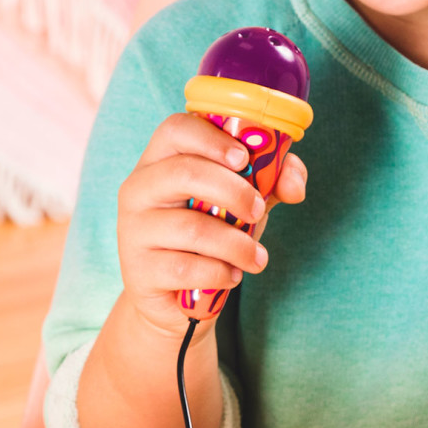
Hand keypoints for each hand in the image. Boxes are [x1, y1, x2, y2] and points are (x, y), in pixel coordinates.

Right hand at [114, 112, 307, 338]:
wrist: (179, 298)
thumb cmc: (212, 233)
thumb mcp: (244, 200)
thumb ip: (274, 181)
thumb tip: (294, 186)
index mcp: (161, 160)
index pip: (175, 129)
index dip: (212, 138)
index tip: (244, 159)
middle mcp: (139, 188)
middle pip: (185, 172)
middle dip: (234, 191)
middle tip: (258, 210)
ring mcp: (133, 230)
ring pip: (191, 227)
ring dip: (237, 244)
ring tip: (256, 258)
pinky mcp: (138, 270)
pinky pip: (186, 267)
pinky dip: (220, 273)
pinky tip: (231, 276)